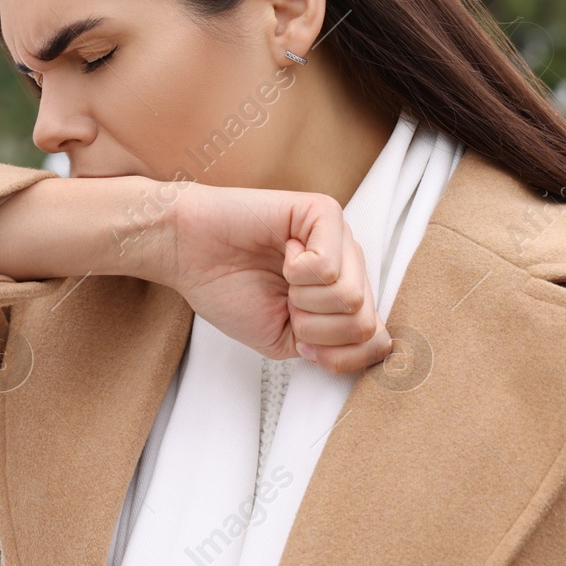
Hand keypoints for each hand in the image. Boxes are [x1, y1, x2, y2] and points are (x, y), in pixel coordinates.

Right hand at [155, 182, 392, 373]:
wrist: (187, 251)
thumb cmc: (228, 289)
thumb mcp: (287, 340)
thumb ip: (336, 348)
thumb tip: (378, 342)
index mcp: (343, 295)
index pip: (375, 341)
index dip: (334, 353)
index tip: (299, 337)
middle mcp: (350, 265)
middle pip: (363, 322)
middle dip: (313, 327)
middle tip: (285, 302)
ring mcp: (341, 237)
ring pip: (348, 296)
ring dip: (302, 299)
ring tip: (282, 275)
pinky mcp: (324, 212)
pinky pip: (329, 266)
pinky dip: (296, 271)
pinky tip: (283, 251)